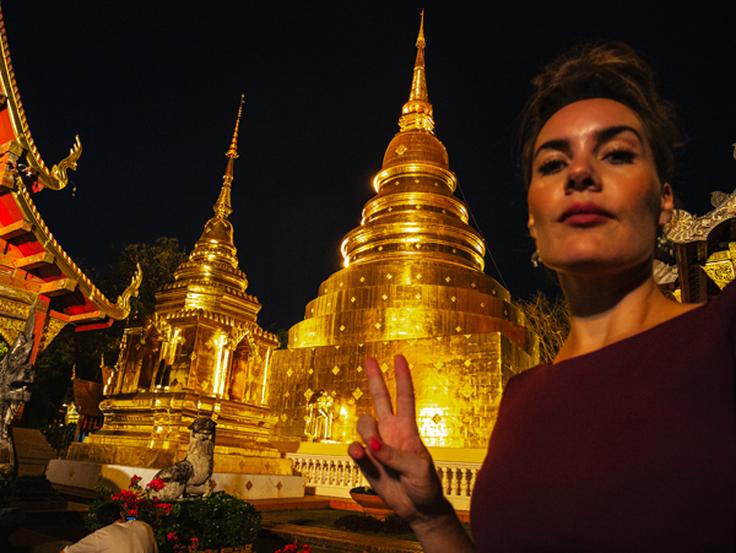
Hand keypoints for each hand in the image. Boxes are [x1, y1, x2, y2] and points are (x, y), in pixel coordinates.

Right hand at [347, 354, 449, 526]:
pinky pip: (353, 448)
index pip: (405, 397)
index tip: (399, 357)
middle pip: (381, 399)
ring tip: (373, 449)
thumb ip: (395, 455)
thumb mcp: (418, 469)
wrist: (417, 508)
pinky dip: (355, 450)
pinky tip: (361, 454)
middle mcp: (391, 432)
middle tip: (369, 359)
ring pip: (363, 423)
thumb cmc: (425, 485)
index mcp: (408, 429)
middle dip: (375, 378)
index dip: (402, 377)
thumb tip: (371, 445)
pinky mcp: (365, 461)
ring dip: (366, 432)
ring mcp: (376, 445)